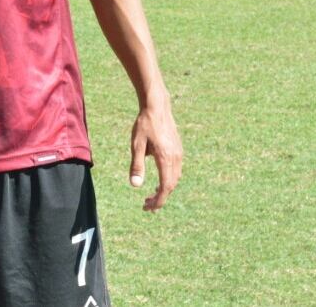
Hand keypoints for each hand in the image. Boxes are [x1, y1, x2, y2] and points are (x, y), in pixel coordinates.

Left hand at [129, 96, 181, 211]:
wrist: (157, 106)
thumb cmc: (144, 124)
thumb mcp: (136, 144)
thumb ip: (137, 165)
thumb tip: (135, 186)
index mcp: (165, 158)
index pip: (164, 188)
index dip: (157, 201)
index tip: (147, 208)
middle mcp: (175, 158)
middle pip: (171, 186)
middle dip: (160, 198)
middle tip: (147, 205)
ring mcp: (179, 153)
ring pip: (175, 178)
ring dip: (165, 189)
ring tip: (152, 195)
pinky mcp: (179, 149)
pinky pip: (176, 170)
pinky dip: (169, 179)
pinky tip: (160, 178)